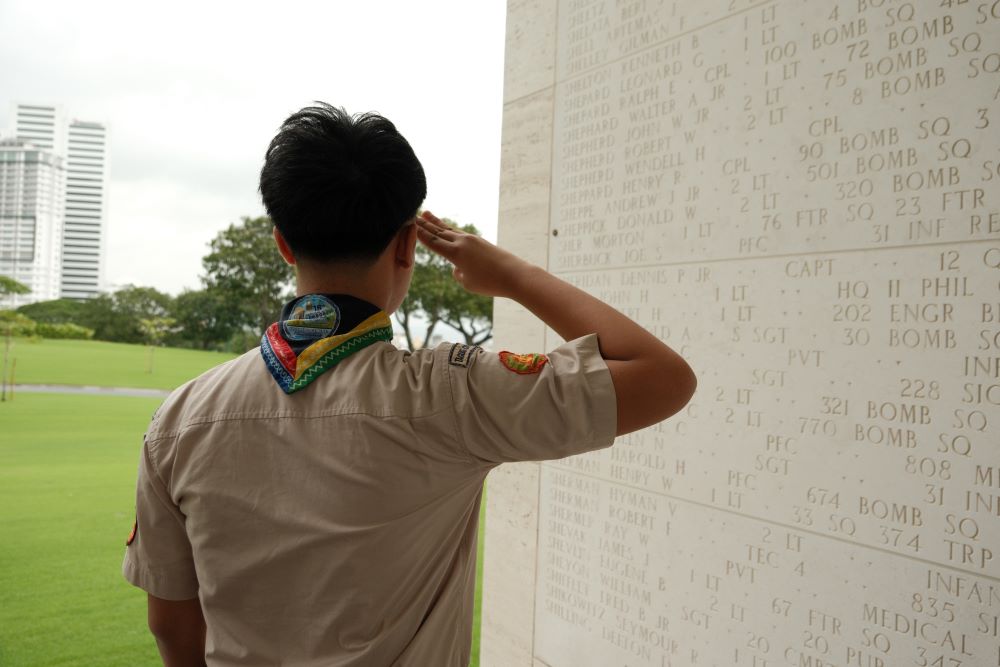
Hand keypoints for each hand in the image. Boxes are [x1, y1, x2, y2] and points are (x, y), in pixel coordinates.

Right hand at [415, 211, 535, 298]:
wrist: (515, 275)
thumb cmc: (490, 283)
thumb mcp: (467, 283)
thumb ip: (458, 273)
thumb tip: (458, 266)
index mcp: (455, 253)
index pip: (433, 242)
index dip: (420, 234)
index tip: (410, 225)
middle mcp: (462, 243)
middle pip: (439, 232)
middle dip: (425, 224)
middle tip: (413, 215)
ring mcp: (472, 240)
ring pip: (449, 230)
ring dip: (437, 223)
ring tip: (426, 213)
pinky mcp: (480, 242)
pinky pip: (460, 234)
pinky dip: (450, 230)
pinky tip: (447, 229)